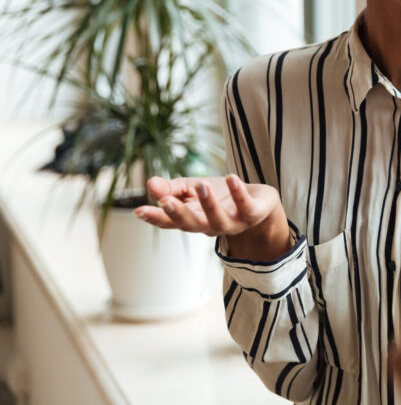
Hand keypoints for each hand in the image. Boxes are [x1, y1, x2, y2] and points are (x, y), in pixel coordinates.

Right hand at [134, 175, 290, 260]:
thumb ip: (171, 189)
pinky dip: (238, 193)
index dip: (156, 218)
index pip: (171, 222)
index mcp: (193, 219)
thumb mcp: (192, 189)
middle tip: (166, 201)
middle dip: (178, 214)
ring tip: (201, 184)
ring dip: (209, 204)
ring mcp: (232, 223)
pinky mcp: (252, 214)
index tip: (139, 211)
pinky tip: (231, 178)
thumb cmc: (220, 195)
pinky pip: (245, 206)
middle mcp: (210, 225)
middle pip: (192, 225)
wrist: (258, 200)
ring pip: (218, 220)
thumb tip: (149, 184)